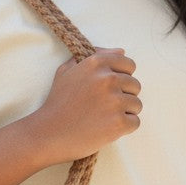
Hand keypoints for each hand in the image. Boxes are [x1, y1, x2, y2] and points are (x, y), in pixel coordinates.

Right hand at [29, 48, 141, 164]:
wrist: (48, 133)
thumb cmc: (57, 102)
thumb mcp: (66, 71)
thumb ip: (94, 57)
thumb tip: (121, 51)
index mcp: (96, 63)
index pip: (129, 64)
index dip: (123, 76)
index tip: (111, 87)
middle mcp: (107, 79)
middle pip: (135, 85)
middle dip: (124, 95)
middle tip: (105, 106)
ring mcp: (114, 101)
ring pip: (137, 104)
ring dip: (125, 112)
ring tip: (105, 118)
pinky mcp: (118, 123)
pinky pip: (135, 122)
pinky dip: (125, 127)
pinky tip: (107, 128)